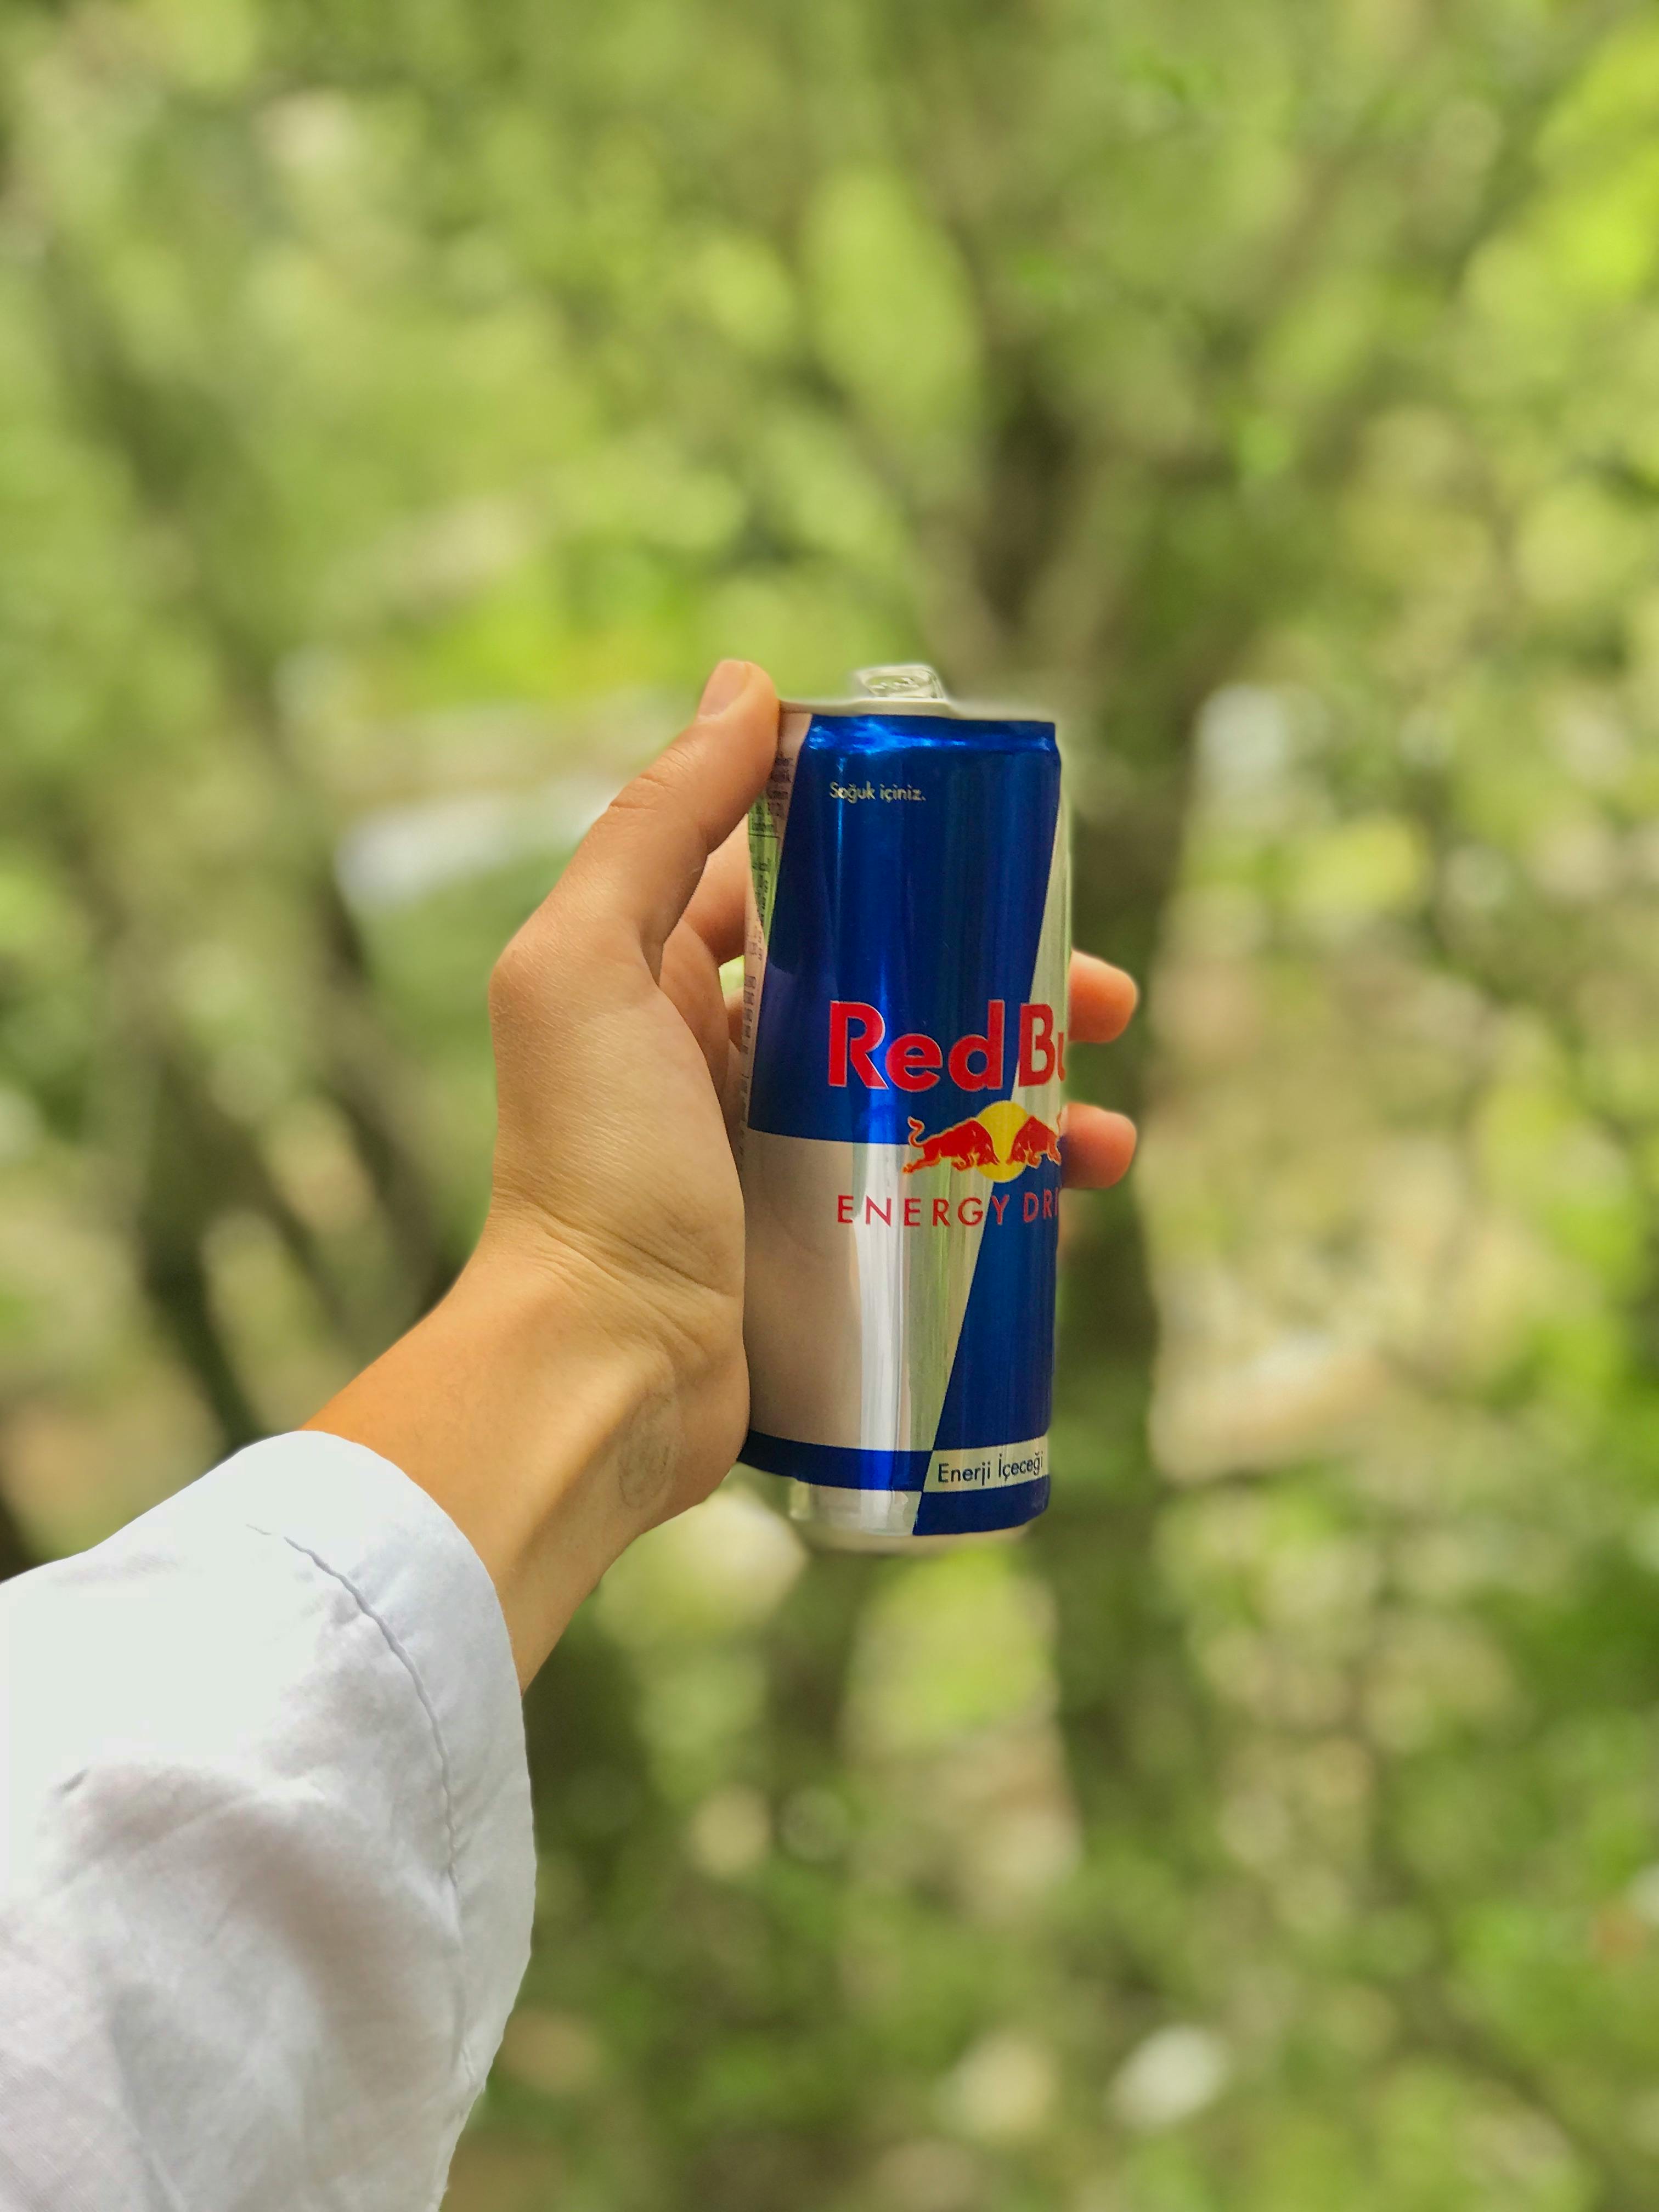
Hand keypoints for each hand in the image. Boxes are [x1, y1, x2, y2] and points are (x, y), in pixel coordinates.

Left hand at [309, 661, 1137, 1683]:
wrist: (598, 1377)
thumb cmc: (588, 1171)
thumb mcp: (590, 969)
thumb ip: (653, 824)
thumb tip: (746, 683)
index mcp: (667, 984)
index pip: (806, 888)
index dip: (909, 863)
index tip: (1005, 859)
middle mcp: (726, 1065)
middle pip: (898, 993)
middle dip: (1009, 988)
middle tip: (1107, 1000)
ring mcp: (781, 1165)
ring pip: (937, 1101)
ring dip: (1037, 1099)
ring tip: (1112, 1130)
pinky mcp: (825, 1255)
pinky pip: (937, 1202)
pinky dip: (1014, 1196)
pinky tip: (1077, 1203)